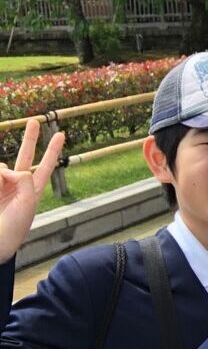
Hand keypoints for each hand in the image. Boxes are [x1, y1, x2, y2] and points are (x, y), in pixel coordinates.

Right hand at [0, 120, 63, 263]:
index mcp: (34, 189)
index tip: (60, 133)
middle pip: (26, 156)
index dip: (52, 150)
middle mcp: (18, 184)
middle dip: (30, 138)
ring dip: (0, 175)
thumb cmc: (15, 227)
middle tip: (34, 121)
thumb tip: (9, 169)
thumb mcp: (28, 203)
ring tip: (1, 196)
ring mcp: (1, 185)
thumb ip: (23, 181)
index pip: (46, 165)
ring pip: (1, 167)